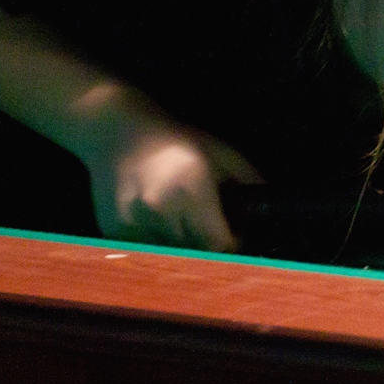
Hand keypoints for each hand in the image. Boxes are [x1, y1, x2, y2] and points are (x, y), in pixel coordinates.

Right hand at [87, 123, 262, 251]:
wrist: (120, 130)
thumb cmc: (179, 139)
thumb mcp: (221, 153)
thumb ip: (247, 180)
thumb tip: (268, 206)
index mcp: (192, 188)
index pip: (217, 242)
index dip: (231, 244)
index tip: (236, 237)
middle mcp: (162, 207)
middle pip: (195, 250)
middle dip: (208, 245)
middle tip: (215, 232)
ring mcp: (135, 219)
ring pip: (171, 253)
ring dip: (183, 245)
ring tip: (187, 224)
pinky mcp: (116, 227)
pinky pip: (147, 248)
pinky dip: (158, 242)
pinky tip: (162, 222)